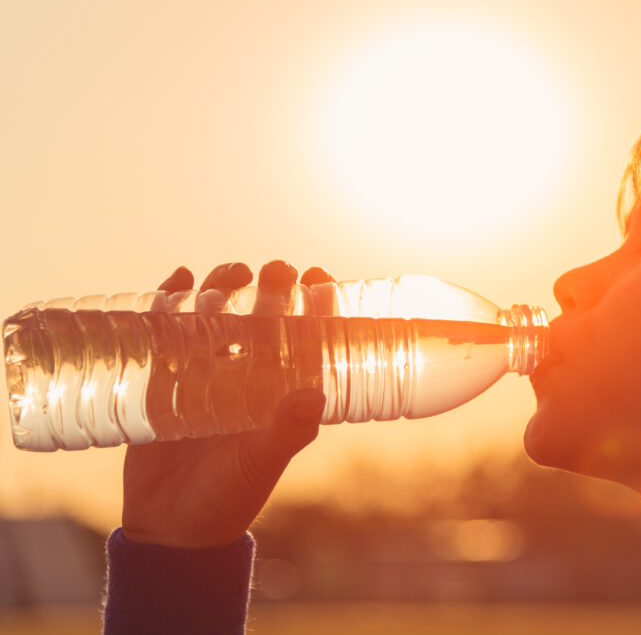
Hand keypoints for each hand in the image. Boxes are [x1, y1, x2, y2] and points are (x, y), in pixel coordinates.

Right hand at [120, 260, 336, 548]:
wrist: (171, 527)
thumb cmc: (228, 498)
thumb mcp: (261, 463)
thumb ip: (286, 432)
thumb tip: (314, 395)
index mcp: (280, 392)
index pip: (306, 337)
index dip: (316, 304)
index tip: (319, 276)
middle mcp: (248, 376)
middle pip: (262, 317)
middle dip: (271, 288)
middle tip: (276, 271)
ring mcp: (205, 374)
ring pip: (217, 316)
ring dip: (224, 287)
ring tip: (231, 274)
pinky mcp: (163, 379)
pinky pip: (167, 331)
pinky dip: (170, 302)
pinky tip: (178, 280)